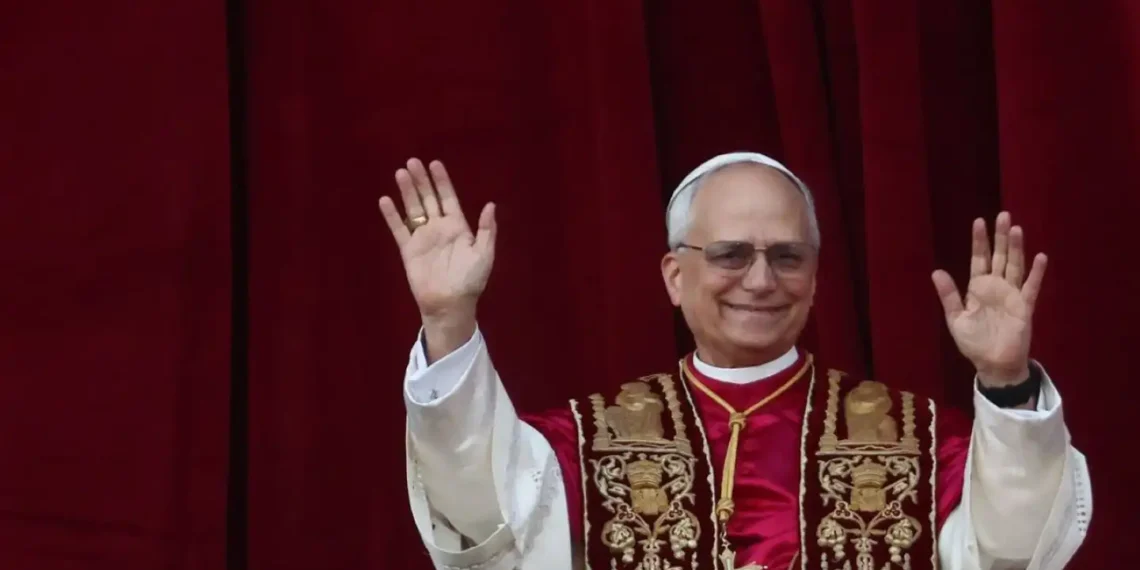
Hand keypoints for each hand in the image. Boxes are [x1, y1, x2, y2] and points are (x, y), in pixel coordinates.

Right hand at [378, 158, 495, 351]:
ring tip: (400, 172)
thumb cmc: (470, 280)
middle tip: (412, 161)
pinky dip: (392, 215)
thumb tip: (490, 204)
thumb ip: (487, 230)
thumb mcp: (484, 254)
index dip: (442, 181)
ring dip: (407, 191)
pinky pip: (399, 229)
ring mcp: (422, 237)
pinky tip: (385, 200)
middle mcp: (438, 228)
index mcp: (458, 227)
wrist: (451, 304)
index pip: (448, 198)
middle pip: (428, 198)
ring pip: (413, 209)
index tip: (435, 163)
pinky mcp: (409, 250)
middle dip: (421, 180)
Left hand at [931, 212, 1046, 386]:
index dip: (979, 242)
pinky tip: (1040, 257)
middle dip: (1000, 237)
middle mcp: (996, 287)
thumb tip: (936, 271)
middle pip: (999, 257)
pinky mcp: (1025, 307)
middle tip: (1003, 215)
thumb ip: (949, 295)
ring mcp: (1012, 295)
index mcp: (978, 288)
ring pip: (1015, 266)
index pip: (978, 259)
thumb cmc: (974, 343)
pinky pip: (1031, 287)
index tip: (979, 222)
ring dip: (1016, 248)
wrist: (993, 364)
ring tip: (1016, 229)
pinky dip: (1036, 273)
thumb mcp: (956, 318)